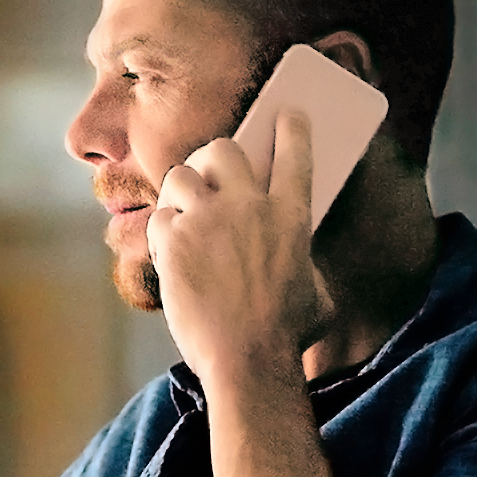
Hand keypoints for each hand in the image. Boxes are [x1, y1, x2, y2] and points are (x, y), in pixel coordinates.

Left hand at [147, 107, 329, 390]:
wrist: (248, 362)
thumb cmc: (288, 336)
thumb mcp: (316, 292)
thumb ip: (303, 262)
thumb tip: (293, 259)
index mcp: (291, 214)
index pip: (295, 150)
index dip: (290, 125)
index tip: (286, 114)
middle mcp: (248, 207)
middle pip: (224, 149)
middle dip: (214, 157)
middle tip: (210, 176)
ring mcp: (207, 221)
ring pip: (182, 175)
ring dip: (181, 191)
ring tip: (183, 213)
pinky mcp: (173, 242)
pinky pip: (159, 217)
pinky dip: (162, 231)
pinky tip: (168, 251)